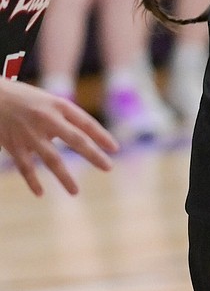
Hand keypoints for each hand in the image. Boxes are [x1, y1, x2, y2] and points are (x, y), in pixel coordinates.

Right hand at [0, 78, 116, 195]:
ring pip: (51, 159)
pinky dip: (32, 181)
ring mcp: (30, 133)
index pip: (86, 122)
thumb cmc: (23, 98)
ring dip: (64, 177)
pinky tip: (40, 193)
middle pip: (76, 140)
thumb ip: (64, 118)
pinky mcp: (13, 144)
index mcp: (58, 105)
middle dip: (93, 155)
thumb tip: (82, 141)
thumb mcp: (47, 100)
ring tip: (75, 192)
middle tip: (108, 167)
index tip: (115, 148)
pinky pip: (25, 167)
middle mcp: (46, 118)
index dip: (101, 135)